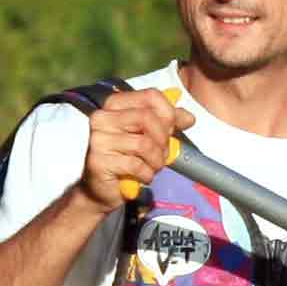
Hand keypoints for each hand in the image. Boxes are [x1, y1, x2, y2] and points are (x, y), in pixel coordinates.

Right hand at [78, 85, 192, 206]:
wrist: (101, 190)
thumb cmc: (125, 159)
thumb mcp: (148, 136)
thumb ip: (166, 123)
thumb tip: (188, 117)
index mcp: (114, 105)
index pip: (150, 96)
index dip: (169, 113)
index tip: (173, 129)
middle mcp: (102, 118)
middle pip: (147, 118)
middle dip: (163, 139)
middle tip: (164, 153)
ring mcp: (98, 140)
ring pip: (143, 143)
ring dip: (157, 160)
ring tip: (154, 167)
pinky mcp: (99, 161)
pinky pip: (136, 164)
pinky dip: (147, 174)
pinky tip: (144, 177)